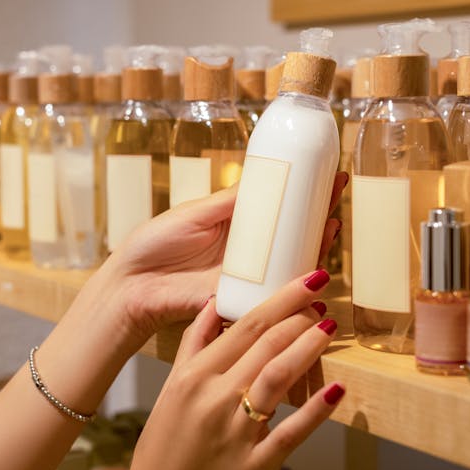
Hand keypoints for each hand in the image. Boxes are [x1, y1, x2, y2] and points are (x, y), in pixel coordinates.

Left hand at [86, 172, 348, 345]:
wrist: (132, 283)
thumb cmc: (156, 243)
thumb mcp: (197, 212)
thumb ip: (229, 199)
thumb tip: (264, 175)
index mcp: (235, 224)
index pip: (277, 205)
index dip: (302, 191)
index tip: (325, 172)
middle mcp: (248, 250)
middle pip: (292, 231)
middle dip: (318, 212)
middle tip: (337, 190)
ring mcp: (248, 274)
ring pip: (291, 260)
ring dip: (316, 243)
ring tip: (332, 222)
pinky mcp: (243, 297)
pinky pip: (276, 290)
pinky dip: (298, 279)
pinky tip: (316, 265)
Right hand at [129, 269, 345, 469]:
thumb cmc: (165, 443)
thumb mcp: (170, 388)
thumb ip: (193, 344)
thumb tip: (211, 304)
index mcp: (193, 376)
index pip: (245, 326)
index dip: (282, 299)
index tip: (307, 281)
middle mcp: (214, 399)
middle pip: (266, 345)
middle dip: (300, 318)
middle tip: (321, 302)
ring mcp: (236, 432)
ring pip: (279, 377)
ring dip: (308, 348)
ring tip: (328, 328)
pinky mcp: (255, 465)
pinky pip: (292, 432)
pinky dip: (317, 409)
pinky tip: (337, 389)